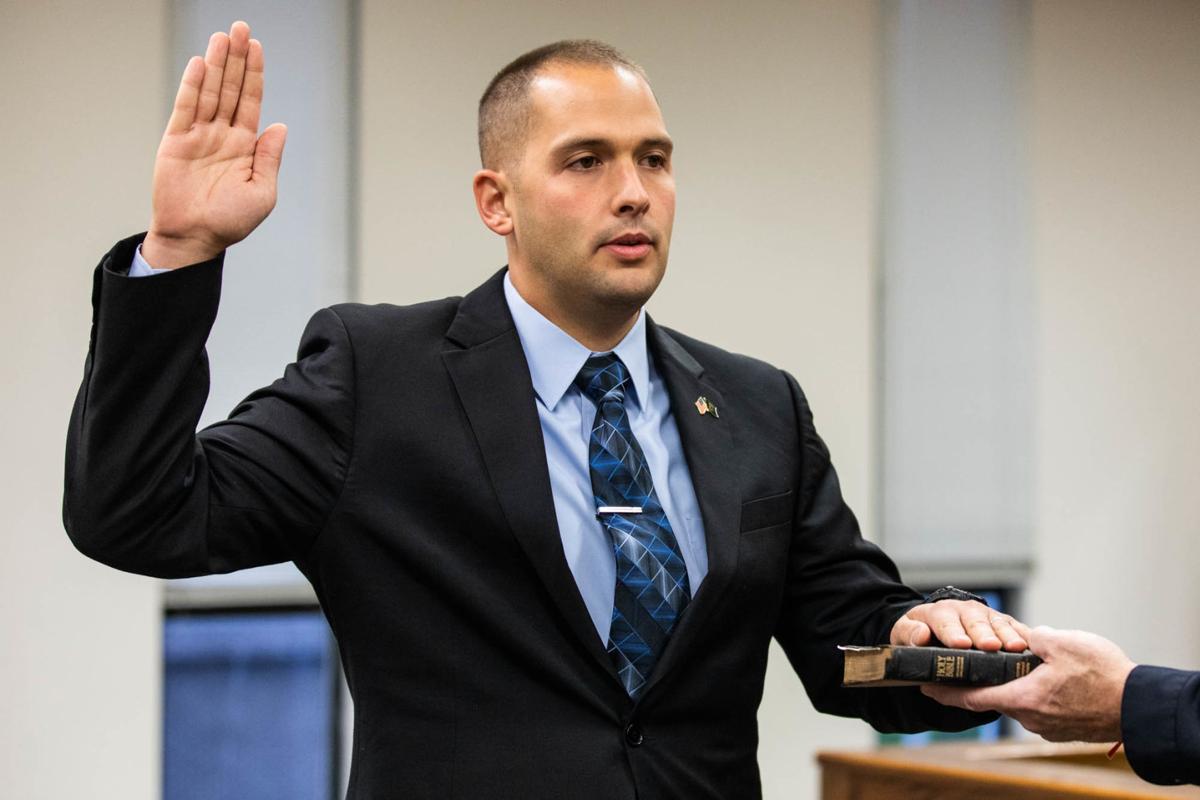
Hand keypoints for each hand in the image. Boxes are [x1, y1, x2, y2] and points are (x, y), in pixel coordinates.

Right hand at [144, 21, 286, 267]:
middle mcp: (222, 135)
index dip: (255, 74)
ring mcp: (199, 136)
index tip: (257, 47)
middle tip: (241, 28)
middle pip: (232, 89)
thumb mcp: (262, 192)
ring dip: (217, 64)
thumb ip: (269, 158)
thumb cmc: (230, 222)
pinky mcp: (176, 141)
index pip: (251, 101)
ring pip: (210, 92)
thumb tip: (280, 126)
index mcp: (245, 146)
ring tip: (223, 37)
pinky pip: (186, 107)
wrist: (195, 238)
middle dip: (237, 59)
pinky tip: (201, 64)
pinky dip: (193, 85)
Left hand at [891, 599, 1031, 651]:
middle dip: (984, 634)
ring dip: (1008, 636)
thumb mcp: (905, 633)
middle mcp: (967, 611)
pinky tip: (1035, 648)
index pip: (945, 622)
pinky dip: (1026, 638)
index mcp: (941, 612)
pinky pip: (1018, 630)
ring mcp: (989, 617)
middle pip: (977, 623)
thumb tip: (920, 635)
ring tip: (1016, 647)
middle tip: (989, 645)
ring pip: (1001, 626)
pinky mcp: (1006, 626)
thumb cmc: (920, 633)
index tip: (960, 644)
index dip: (953, 633)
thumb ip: (910, 634)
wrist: (936, 626)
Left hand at [921, 626, 1135, 741]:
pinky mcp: (1063, 728)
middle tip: (975, 661)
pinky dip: (1035, 693)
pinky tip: (1046, 678)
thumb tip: (1021, 636)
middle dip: (986, 679)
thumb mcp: (1063, 643)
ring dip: (1015, 684)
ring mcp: (1047, 727)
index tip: (923, 687)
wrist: (1140, 706)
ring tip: (1020, 664)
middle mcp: (1029, 718)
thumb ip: (1033, 638)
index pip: (971, 698)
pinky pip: (1040, 708)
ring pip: (1020, 701)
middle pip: (995, 697)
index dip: (945, 693)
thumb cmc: (1102, 675)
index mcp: (1022, 697)